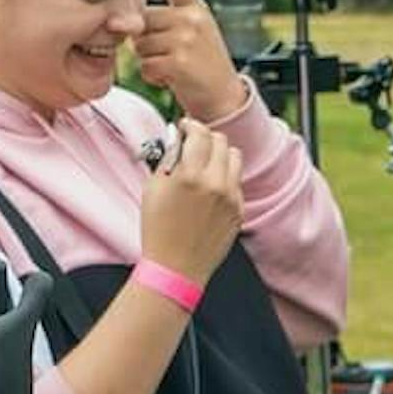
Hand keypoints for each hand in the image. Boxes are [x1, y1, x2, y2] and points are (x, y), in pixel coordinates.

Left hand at [132, 0, 244, 121]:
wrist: (225, 98)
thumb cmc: (206, 64)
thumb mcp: (198, 29)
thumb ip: (172, 11)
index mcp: (197, 8)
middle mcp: (192, 19)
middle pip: (143, 19)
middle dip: (145, 37)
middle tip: (166, 51)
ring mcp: (186, 40)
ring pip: (141, 44)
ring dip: (148, 59)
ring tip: (171, 65)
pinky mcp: (178, 62)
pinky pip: (146, 65)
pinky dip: (153, 76)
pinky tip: (170, 78)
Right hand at [138, 118, 243, 286]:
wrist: (176, 268)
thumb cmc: (158, 230)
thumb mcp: (153, 189)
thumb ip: (169, 159)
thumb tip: (180, 139)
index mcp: (190, 176)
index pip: (200, 133)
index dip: (191, 125)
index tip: (185, 127)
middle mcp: (215, 184)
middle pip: (221, 141)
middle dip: (206, 138)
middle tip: (194, 144)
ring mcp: (231, 198)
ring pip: (235, 158)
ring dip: (220, 155)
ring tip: (204, 164)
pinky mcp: (239, 211)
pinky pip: (237, 182)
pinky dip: (225, 178)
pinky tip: (210, 188)